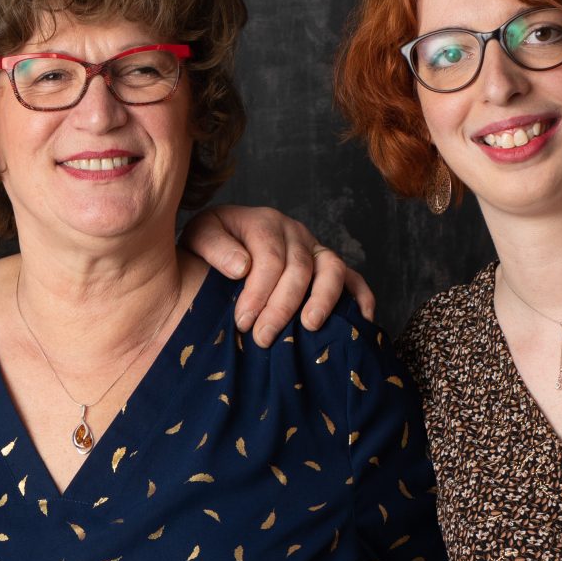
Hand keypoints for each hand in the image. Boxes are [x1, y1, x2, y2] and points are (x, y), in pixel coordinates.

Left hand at [181, 205, 376, 343]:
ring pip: (331, 269)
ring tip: (309, 326)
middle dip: (282, 306)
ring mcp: (314, 248)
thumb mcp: (200, 237)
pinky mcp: (327, 266)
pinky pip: (353, 278)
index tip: (242, 322)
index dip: (258, 292)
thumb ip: (214, 247)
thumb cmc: (210, 247)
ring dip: (323, 299)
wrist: (220, 243)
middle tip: (264, 337)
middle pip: (299, 268)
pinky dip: (361, 296)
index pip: (269, 258)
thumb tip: (241, 267)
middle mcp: (294, 232)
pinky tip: (361, 319)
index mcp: (263, 222)